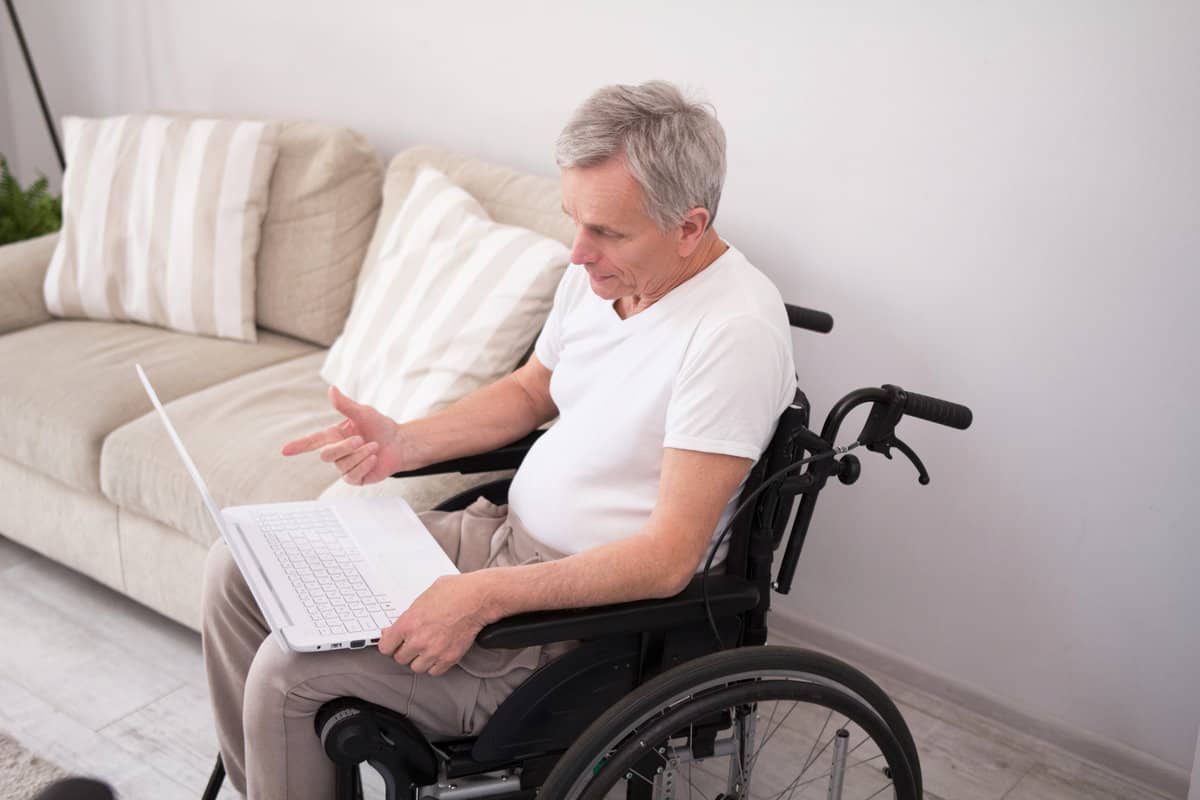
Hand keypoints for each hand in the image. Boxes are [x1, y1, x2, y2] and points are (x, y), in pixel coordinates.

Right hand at [281, 386, 408, 483]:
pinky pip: (352, 476)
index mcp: (334, 435)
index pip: (311, 441)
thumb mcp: (363, 413)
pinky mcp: (356, 477)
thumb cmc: (380, 426)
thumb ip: (346, 405)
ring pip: (342, 465)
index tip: (284, 450)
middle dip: (344, 447)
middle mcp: (337, 451)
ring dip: (361, 454)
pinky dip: (365, 465)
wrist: (399, 443)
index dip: (298, 445)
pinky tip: (374, 458)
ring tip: (374, 446)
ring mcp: (345, 466)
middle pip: (326, 455)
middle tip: (361, 439)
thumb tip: (332, 389)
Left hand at [377, 573, 491, 675]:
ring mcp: (434, 651)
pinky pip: (434, 671)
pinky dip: (434, 665)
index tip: (393, 643)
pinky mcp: (449, 657)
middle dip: (405, 651)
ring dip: (419, 660)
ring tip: (426, 649)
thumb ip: (407, 616)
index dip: (389, 644)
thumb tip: (395, 627)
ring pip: (416, 668)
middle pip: (400, 659)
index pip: (385, 647)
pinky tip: (437, 654)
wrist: (477, 598)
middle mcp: (418, 640)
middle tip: (412, 643)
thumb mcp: (422, 597)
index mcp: (408, 623)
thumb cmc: (453, 592)